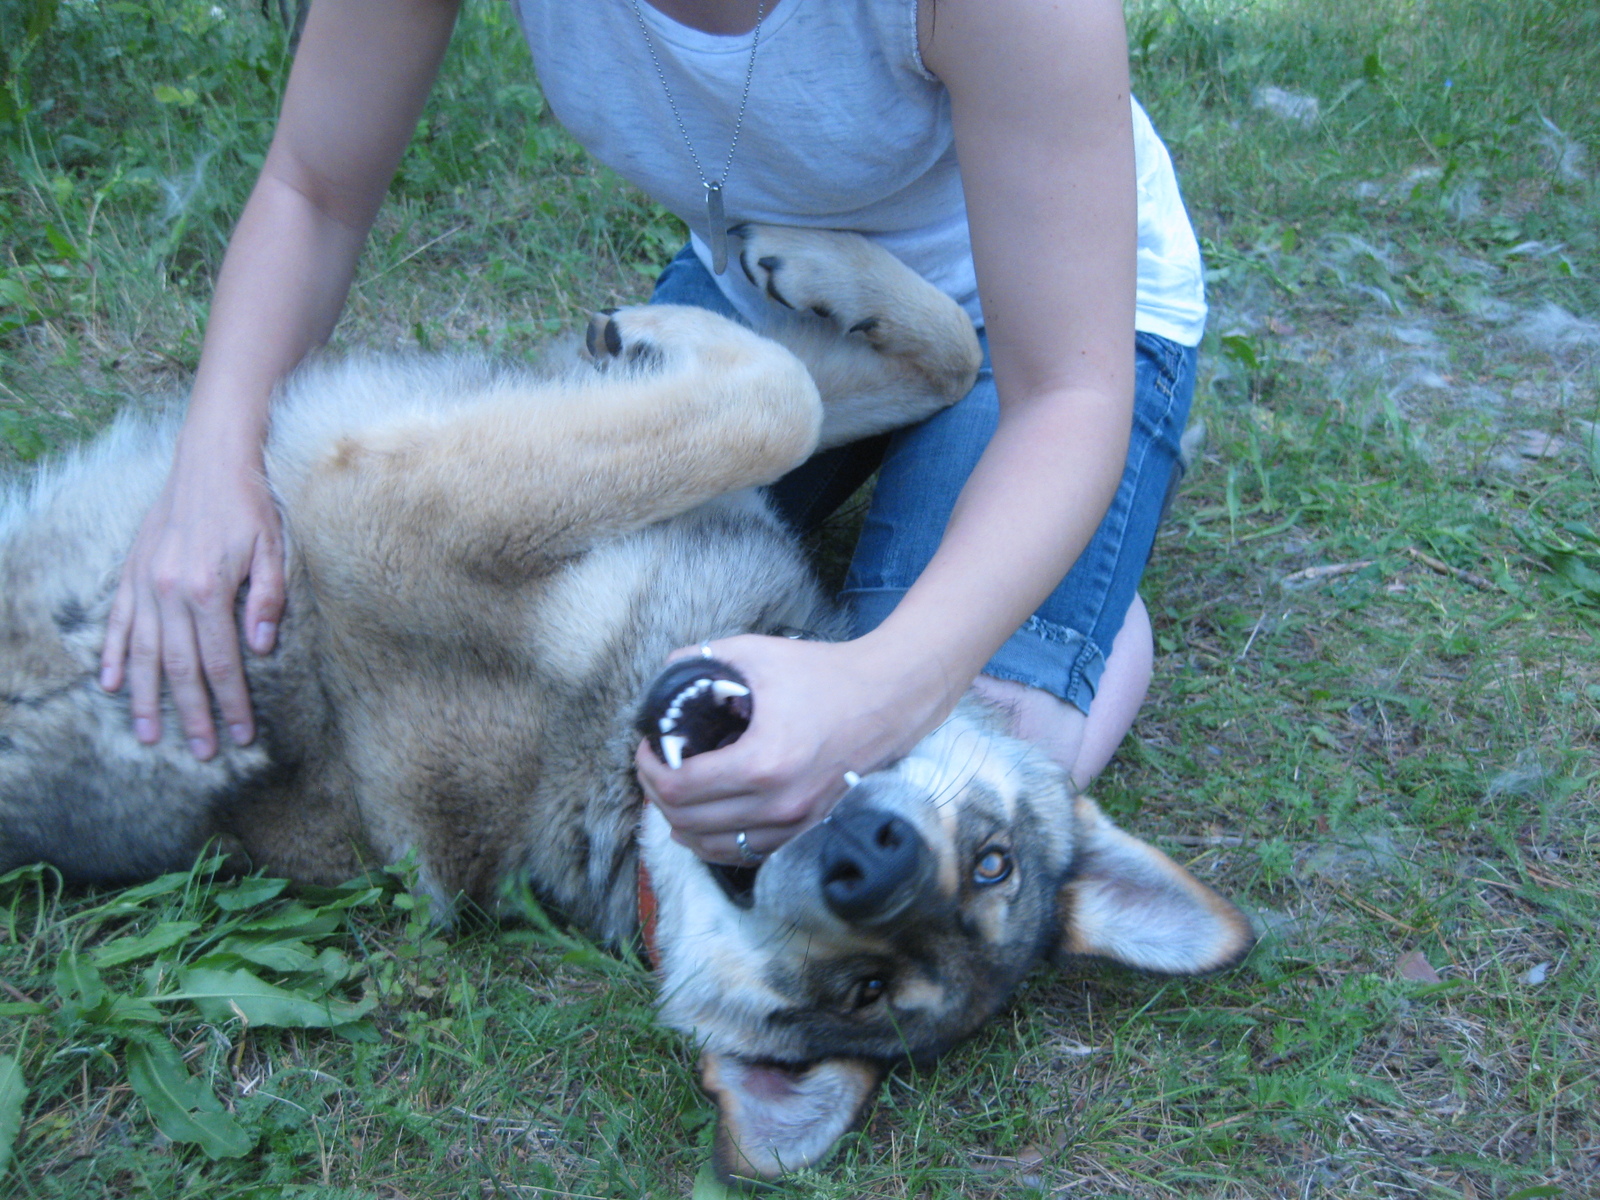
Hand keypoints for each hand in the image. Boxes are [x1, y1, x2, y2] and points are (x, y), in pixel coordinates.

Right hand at [99, 451, 284, 758]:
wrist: (210, 460)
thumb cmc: (250, 505)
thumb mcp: (274, 548)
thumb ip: (267, 598)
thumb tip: (261, 646)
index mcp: (208, 589)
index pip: (222, 662)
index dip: (233, 702)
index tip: (242, 735)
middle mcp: (169, 590)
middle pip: (179, 668)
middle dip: (192, 714)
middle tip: (201, 752)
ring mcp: (145, 583)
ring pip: (143, 654)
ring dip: (145, 699)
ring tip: (148, 736)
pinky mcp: (131, 572)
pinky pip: (117, 623)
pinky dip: (114, 656)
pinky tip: (111, 686)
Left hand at [635, 633, 951, 863]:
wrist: (890, 699)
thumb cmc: (825, 674)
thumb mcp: (759, 654)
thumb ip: (704, 659)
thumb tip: (665, 672)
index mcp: (762, 763)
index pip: (679, 788)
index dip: (649, 769)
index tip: (648, 747)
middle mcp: (778, 804)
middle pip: (687, 823)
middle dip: (657, 794)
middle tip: (656, 766)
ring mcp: (794, 826)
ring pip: (711, 847)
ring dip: (681, 822)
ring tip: (676, 790)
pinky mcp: (806, 832)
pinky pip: (743, 854)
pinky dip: (714, 840)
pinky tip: (705, 816)